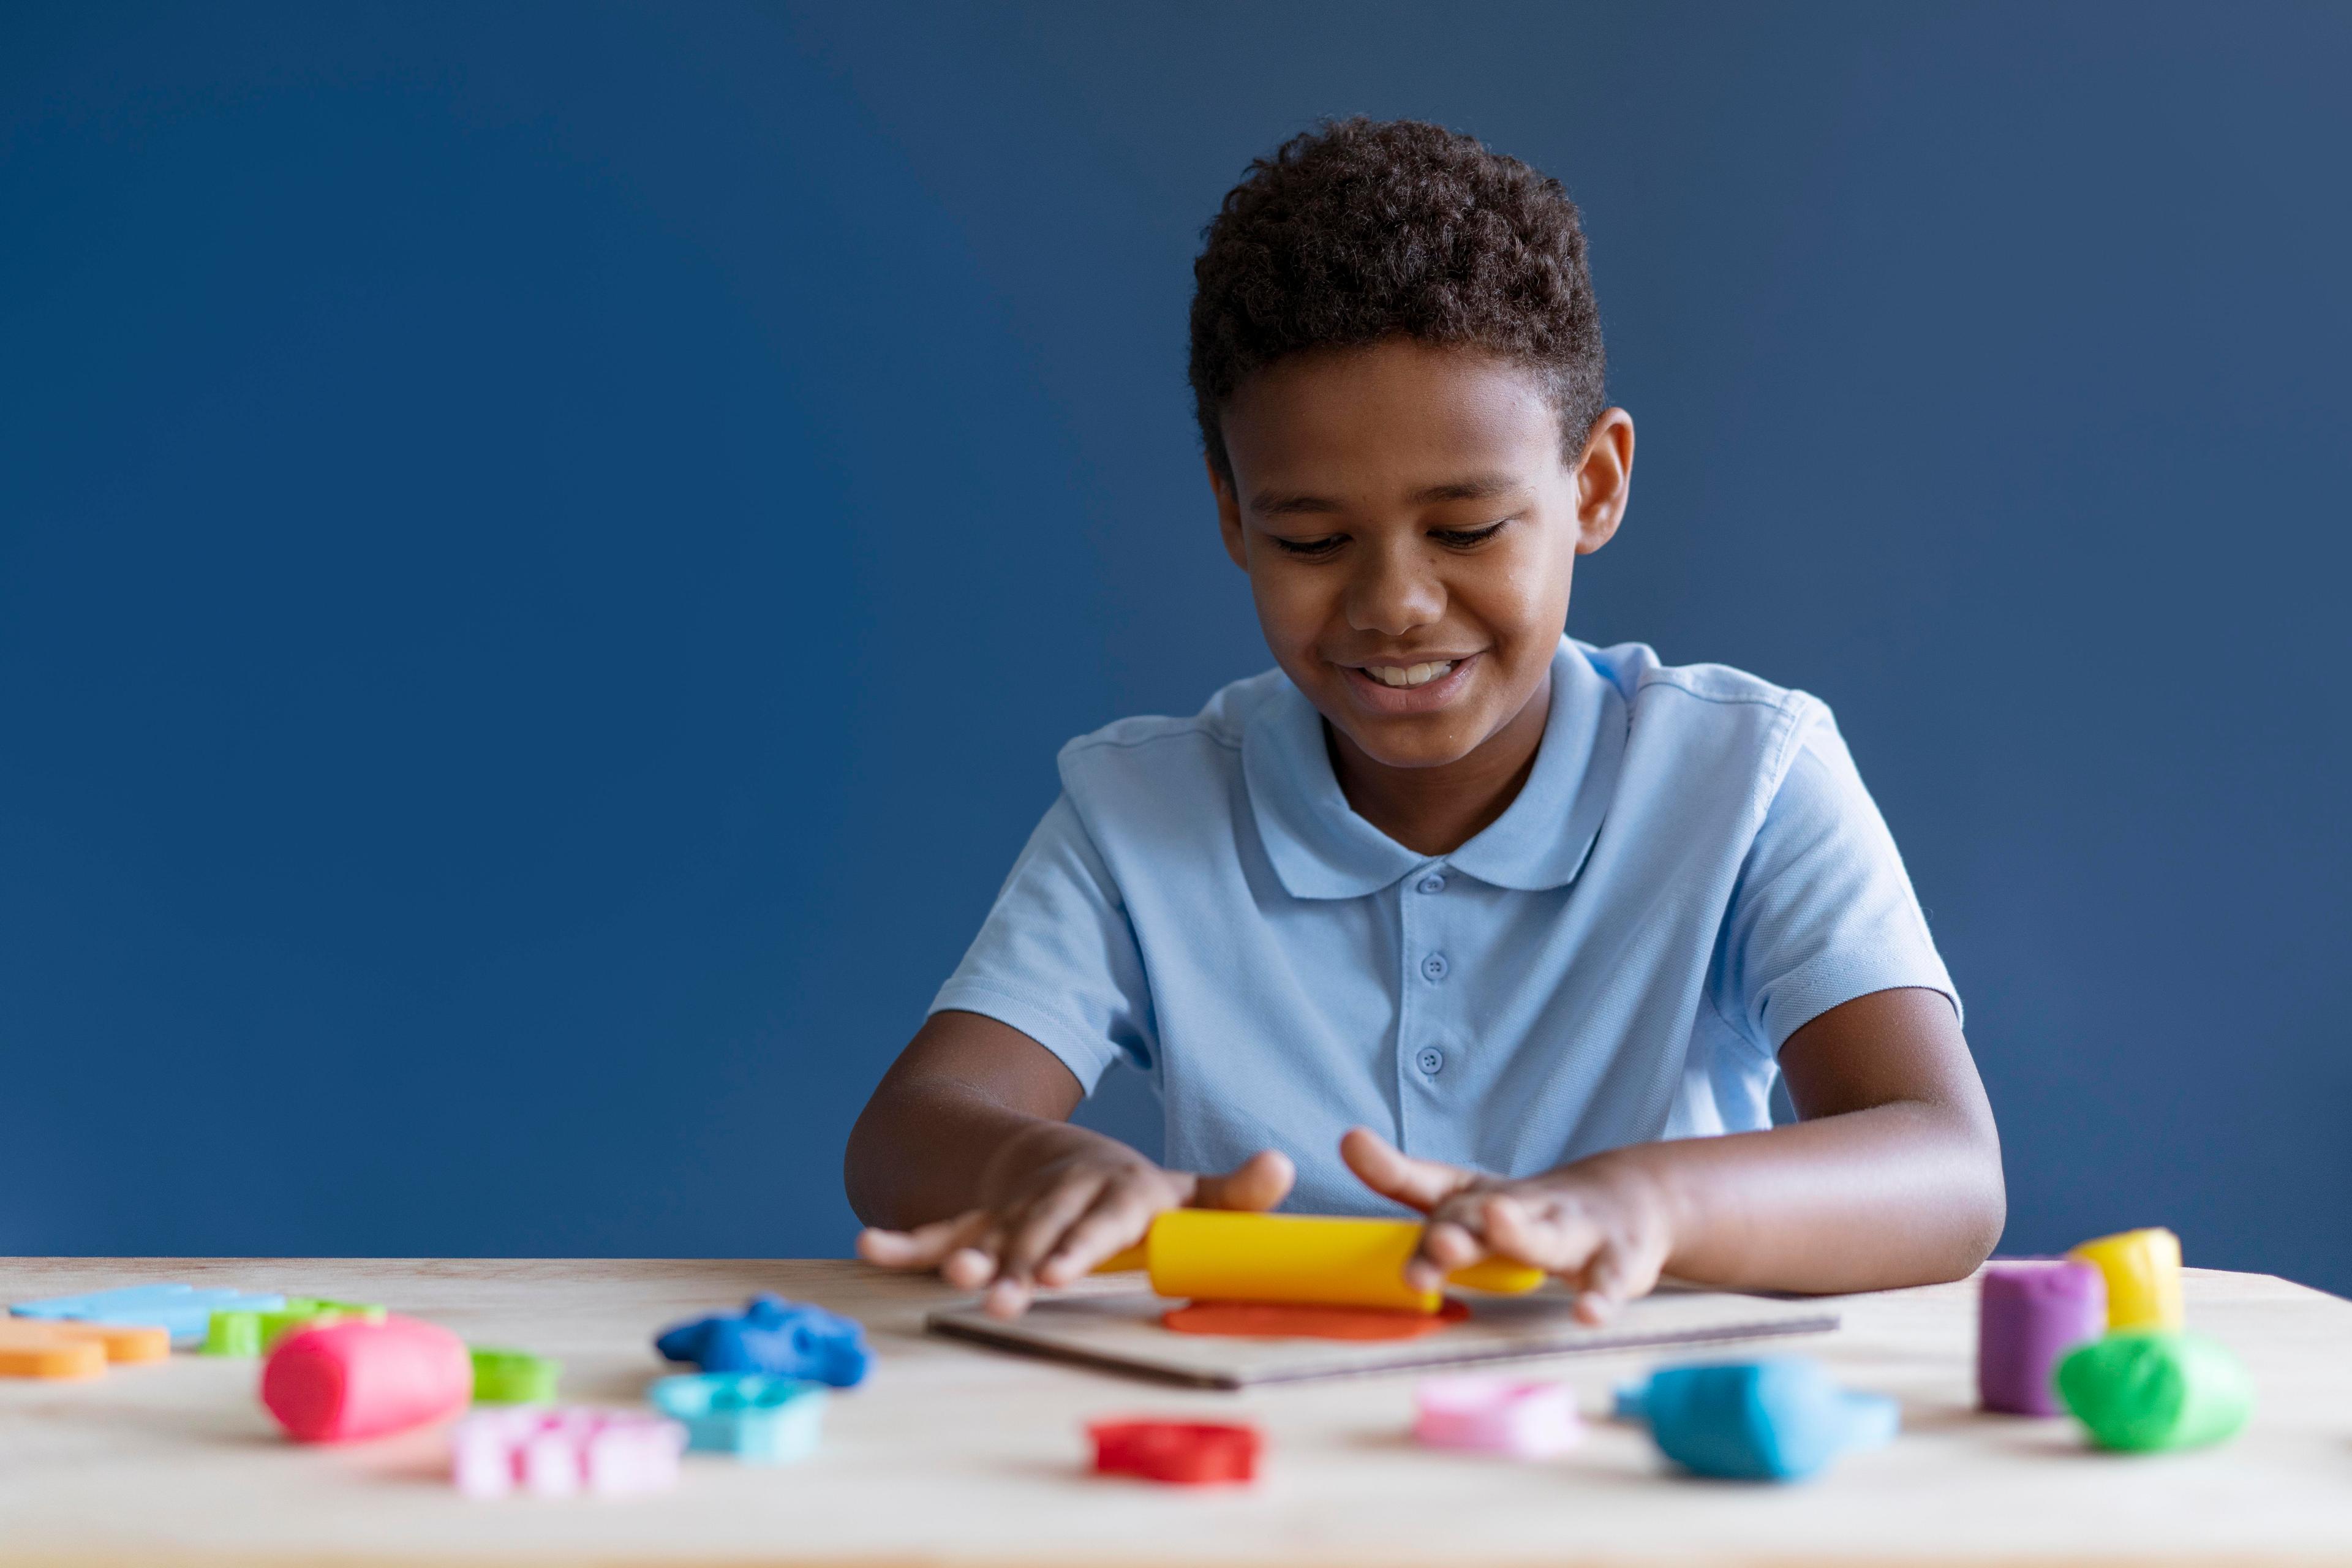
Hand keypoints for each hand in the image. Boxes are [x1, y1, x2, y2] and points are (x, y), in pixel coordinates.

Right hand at [857, 1123, 1294, 1317]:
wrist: (1048, 1153)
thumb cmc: (1126, 1191)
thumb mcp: (1179, 1191)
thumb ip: (1228, 1196)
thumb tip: (1283, 1165)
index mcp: (1114, 1192)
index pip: (1101, 1219)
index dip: (1080, 1243)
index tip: (1064, 1270)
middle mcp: (1059, 1198)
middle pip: (1039, 1234)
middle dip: (1021, 1267)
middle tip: (1006, 1301)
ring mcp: (1014, 1209)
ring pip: (989, 1231)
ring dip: (967, 1254)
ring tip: (953, 1279)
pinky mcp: (978, 1220)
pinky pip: (940, 1228)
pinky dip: (906, 1240)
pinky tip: (873, 1247)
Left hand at [1340, 1127, 1674, 1324]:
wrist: (1631, 1200)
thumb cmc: (1529, 1210)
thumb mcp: (1465, 1197)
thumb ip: (1404, 1179)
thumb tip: (1346, 1139)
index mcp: (1481, 1198)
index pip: (1431, 1185)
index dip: (1390, 1170)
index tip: (1352, 1143)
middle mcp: (1523, 1207)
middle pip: (1483, 1217)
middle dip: (1457, 1229)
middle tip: (1433, 1237)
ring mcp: (1573, 1232)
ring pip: (1546, 1235)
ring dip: (1521, 1232)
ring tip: (1499, 1223)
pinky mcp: (1617, 1261)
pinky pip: (1609, 1281)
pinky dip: (1600, 1297)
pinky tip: (1587, 1314)